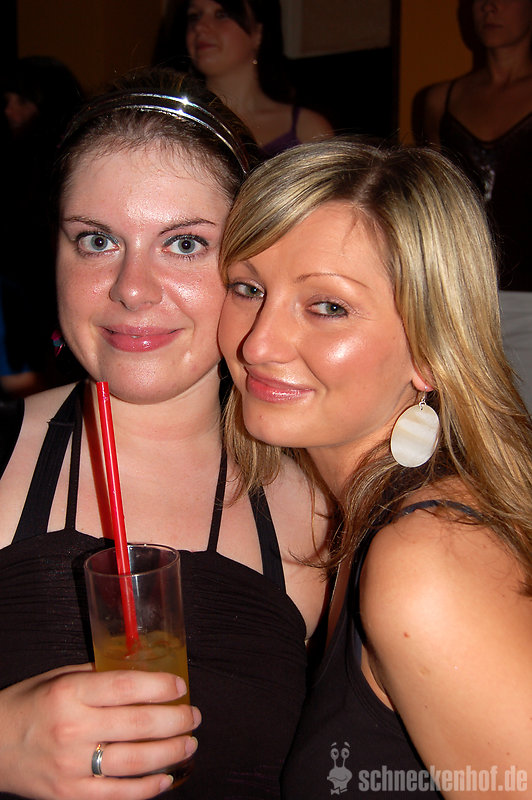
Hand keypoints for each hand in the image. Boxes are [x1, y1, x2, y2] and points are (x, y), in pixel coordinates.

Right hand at [0, 663, 199, 799]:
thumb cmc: (27, 706)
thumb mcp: (58, 677)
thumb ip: (98, 675)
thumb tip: (141, 673)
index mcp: (70, 693)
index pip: (126, 687)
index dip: (160, 686)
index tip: (180, 686)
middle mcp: (73, 728)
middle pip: (138, 724)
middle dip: (175, 720)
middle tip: (194, 716)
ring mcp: (72, 766)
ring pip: (135, 761)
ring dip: (170, 752)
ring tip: (189, 744)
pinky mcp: (71, 795)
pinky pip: (118, 794)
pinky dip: (147, 788)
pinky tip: (165, 778)